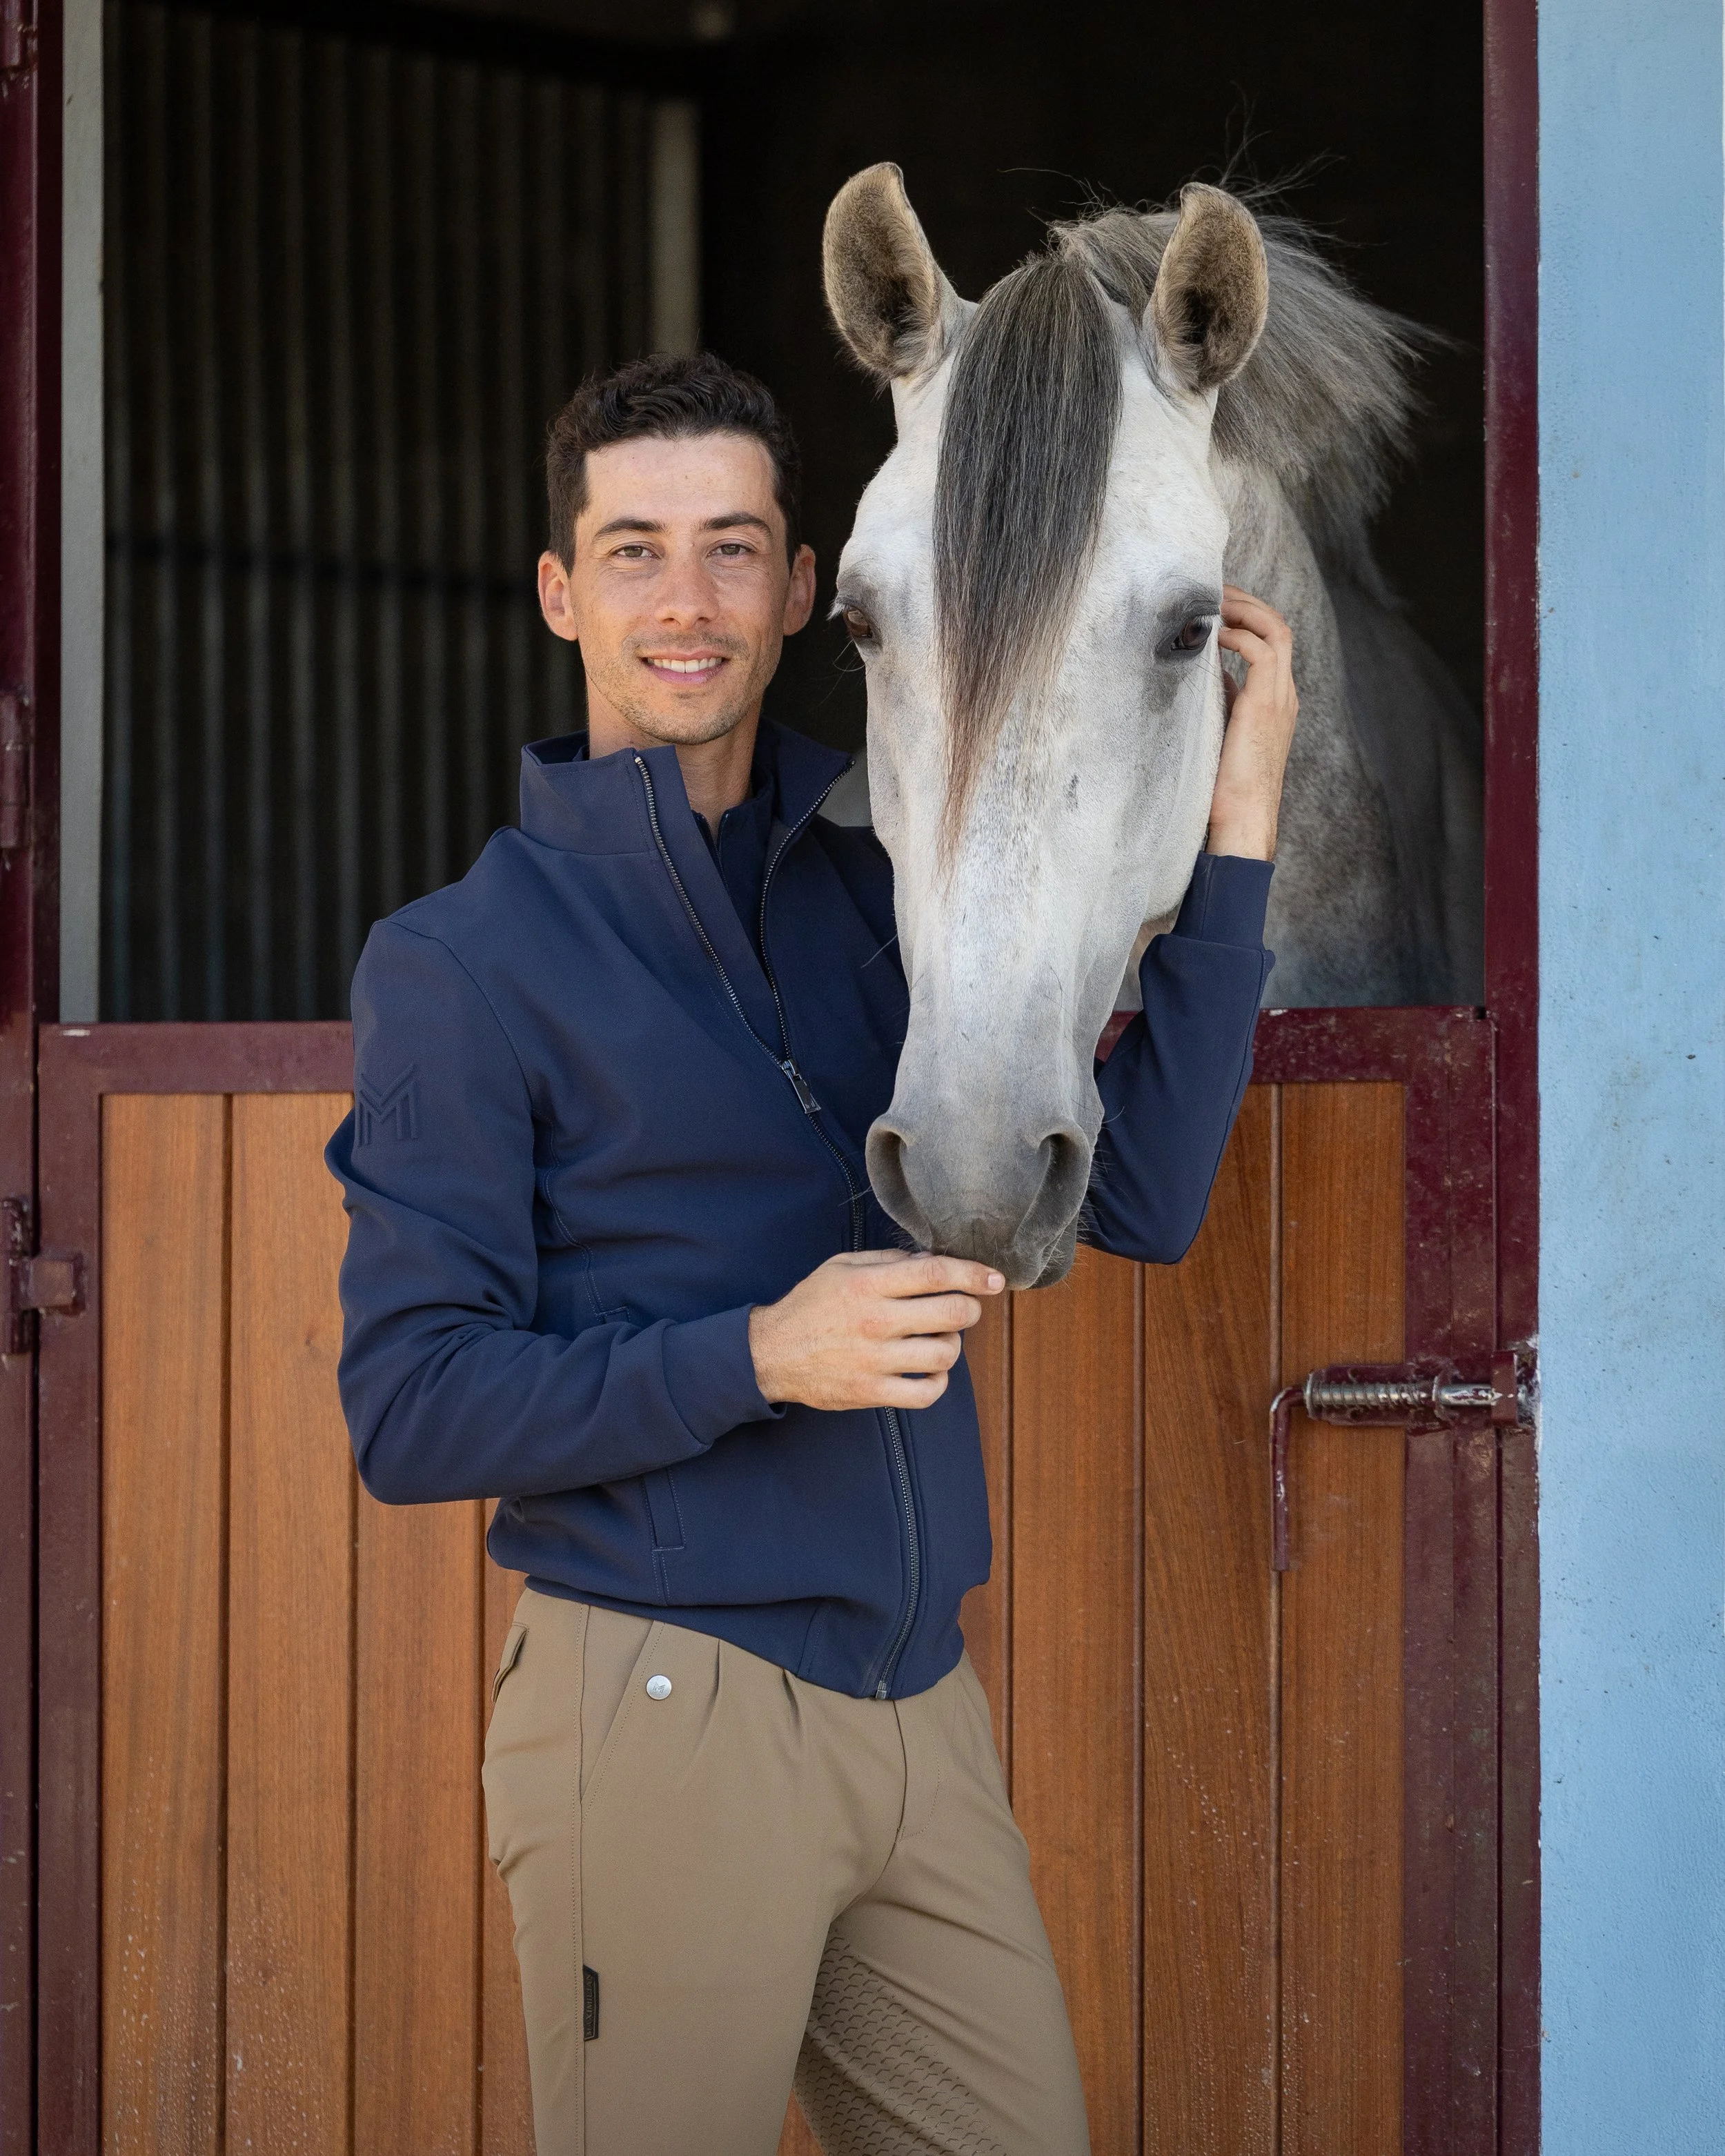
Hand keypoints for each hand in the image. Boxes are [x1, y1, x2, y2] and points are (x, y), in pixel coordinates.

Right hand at [748, 1250, 1003, 1411]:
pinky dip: (938, 1382)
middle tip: (964, 1308)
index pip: (936, 1274)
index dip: (974, 1274)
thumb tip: (933, 1262)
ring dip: (952, 1345)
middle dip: (970, 1309)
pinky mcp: (872, 1392)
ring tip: (939, 1338)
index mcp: (868, 1285)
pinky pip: (926, 1393)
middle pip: (952, 1314)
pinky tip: (930, 1370)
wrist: (771, 1353)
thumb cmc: (810, 1305)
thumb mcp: (841, 1266)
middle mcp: (875, 1321)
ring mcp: (875, 1360)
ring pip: (944, 1354)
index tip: (994, 1278)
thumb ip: (889, 1260)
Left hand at [1208, 585, 1297, 859]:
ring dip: (1244, 608)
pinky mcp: (1267, 705)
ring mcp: (1279, 697)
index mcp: (1274, 700)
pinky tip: (1212, 634)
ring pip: (1276, 629)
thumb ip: (1220, 702)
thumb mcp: (1220, 733)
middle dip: (1246, 601)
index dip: (1245, 617)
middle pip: (1277, 625)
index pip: (1270, 641)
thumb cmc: (1225, 786)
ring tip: (1213, 600)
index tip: (1214, 606)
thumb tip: (1202, 675)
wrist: (1242, 820)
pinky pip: (1263, 651)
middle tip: (1212, 589)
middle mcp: (1283, 693)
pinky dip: (1238, 635)